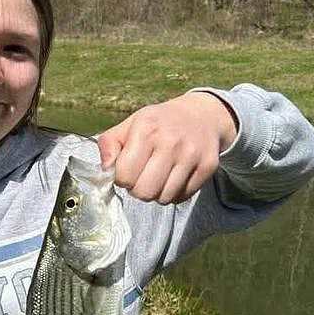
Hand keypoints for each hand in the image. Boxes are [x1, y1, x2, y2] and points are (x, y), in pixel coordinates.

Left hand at [98, 92, 237, 204]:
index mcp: (146, 129)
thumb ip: (108, 145)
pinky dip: (174, 193)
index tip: (127, 171)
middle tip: (142, 177)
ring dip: (156, 193)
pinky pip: (181, 197)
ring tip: (158, 177)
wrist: (200, 115)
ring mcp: (191, 155)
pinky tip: (174, 177)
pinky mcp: (208, 166)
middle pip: (144, 192)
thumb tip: (105, 170)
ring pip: (163, 199)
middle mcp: (170, 141)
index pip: (124, 176)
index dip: (121, 179)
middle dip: (138, 189)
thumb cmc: (157, 124)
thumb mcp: (128, 125)